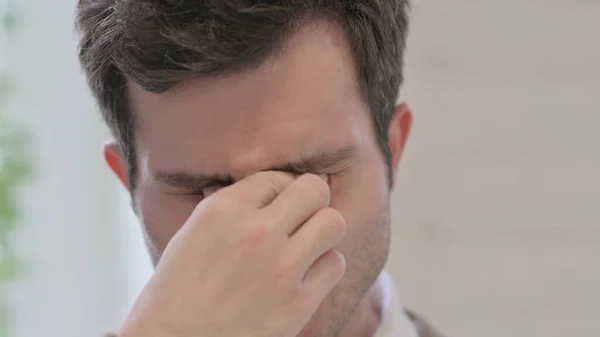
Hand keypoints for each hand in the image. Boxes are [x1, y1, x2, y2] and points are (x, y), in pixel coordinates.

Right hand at [118, 172, 346, 336]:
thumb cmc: (180, 287)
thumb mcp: (195, 229)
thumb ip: (236, 205)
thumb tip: (276, 188)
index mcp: (224, 210)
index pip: (279, 177)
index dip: (281, 192)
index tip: (275, 210)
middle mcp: (255, 233)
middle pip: (315, 189)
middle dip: (312, 201)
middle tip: (300, 220)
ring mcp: (279, 269)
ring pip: (333, 223)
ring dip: (323, 232)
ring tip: (306, 246)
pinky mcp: (296, 304)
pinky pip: (335, 264)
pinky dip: (324, 267)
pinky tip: (305, 275)